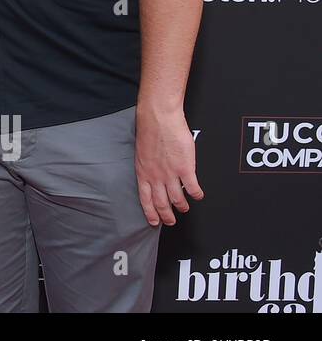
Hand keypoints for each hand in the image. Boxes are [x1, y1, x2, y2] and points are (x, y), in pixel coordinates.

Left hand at [135, 103, 203, 226]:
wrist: (159, 118)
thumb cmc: (149, 130)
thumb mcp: (142, 153)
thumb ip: (148, 166)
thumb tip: (152, 174)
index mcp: (143, 172)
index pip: (145, 199)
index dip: (150, 212)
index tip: (154, 222)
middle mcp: (156, 176)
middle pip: (161, 203)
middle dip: (166, 215)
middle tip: (170, 221)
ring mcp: (170, 174)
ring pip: (177, 199)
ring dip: (182, 206)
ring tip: (185, 208)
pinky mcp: (185, 168)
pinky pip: (193, 188)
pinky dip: (197, 194)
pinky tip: (199, 195)